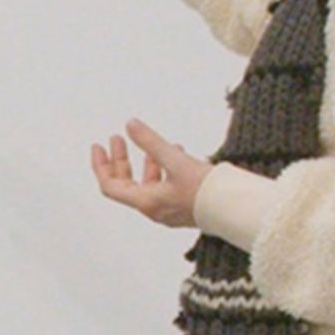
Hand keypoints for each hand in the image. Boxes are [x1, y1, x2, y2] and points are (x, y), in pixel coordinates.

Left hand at [92, 120, 208, 227]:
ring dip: (145, 162)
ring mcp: (169, 209)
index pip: (111, 186)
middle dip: (121, 160)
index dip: (101, 166)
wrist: (236, 210)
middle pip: (127, 184)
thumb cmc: (207, 191)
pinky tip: (175, 152)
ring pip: (148, 184)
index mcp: (147, 201)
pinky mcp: (183, 206)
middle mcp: (154, 208)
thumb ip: (150, 141)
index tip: (99, 146)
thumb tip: (130, 125)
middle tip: (117, 139)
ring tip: (151, 143)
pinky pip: (165, 186)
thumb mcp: (175, 160)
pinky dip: (163, 168)